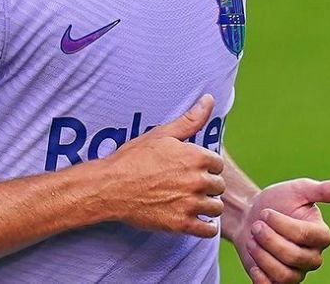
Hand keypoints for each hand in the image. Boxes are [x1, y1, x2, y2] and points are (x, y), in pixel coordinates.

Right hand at [99, 94, 225, 237]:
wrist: (111, 187)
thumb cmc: (134, 158)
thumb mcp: (162, 134)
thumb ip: (190, 119)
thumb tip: (209, 99)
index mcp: (195, 156)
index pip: (218, 164)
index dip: (206, 166)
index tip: (193, 169)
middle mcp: (197, 180)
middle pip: (219, 186)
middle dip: (207, 185)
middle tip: (189, 185)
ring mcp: (190, 204)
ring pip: (215, 208)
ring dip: (208, 206)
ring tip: (192, 202)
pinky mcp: (181, 224)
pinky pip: (208, 230)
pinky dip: (206, 227)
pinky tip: (196, 220)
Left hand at [235, 178, 329, 283]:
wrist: (249, 216)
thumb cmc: (278, 201)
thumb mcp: (300, 190)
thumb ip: (325, 190)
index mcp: (321, 235)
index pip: (305, 236)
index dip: (282, 225)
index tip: (266, 212)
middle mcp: (312, 257)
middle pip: (294, 257)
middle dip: (270, 240)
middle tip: (256, 226)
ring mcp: (297, 272)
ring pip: (284, 275)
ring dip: (262, 255)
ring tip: (252, 239)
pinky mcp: (278, 282)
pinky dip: (260, 275)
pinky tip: (253, 259)